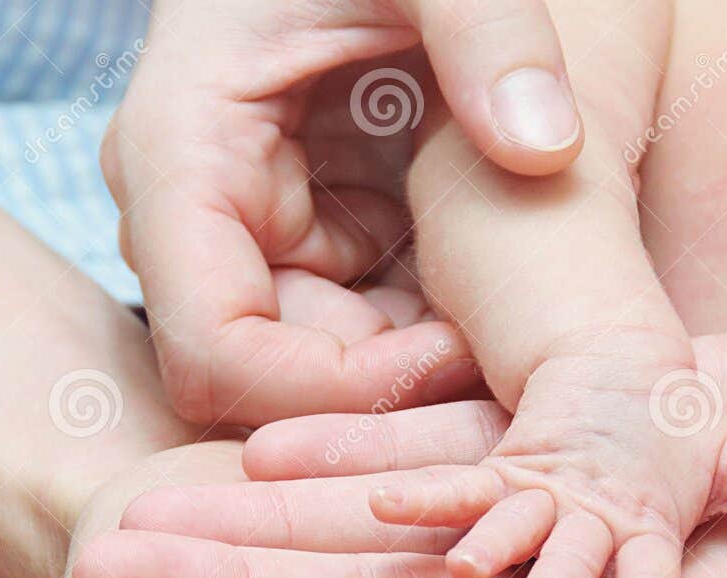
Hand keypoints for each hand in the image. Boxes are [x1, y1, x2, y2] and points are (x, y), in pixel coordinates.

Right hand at [105, 0, 581, 424]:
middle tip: (512, 363)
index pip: (217, 354)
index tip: (455, 355)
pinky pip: (359, 321)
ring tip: (514, 330)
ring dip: (417, 365)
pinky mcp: (306, 230)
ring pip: (322, 363)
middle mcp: (195, 213)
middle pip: (272, 380)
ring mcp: (248, 226)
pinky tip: (496, 297)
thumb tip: (543, 149)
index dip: (333, 392)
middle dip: (391, 390)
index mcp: (183, 153)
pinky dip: (427, 325)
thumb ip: (487, 29)